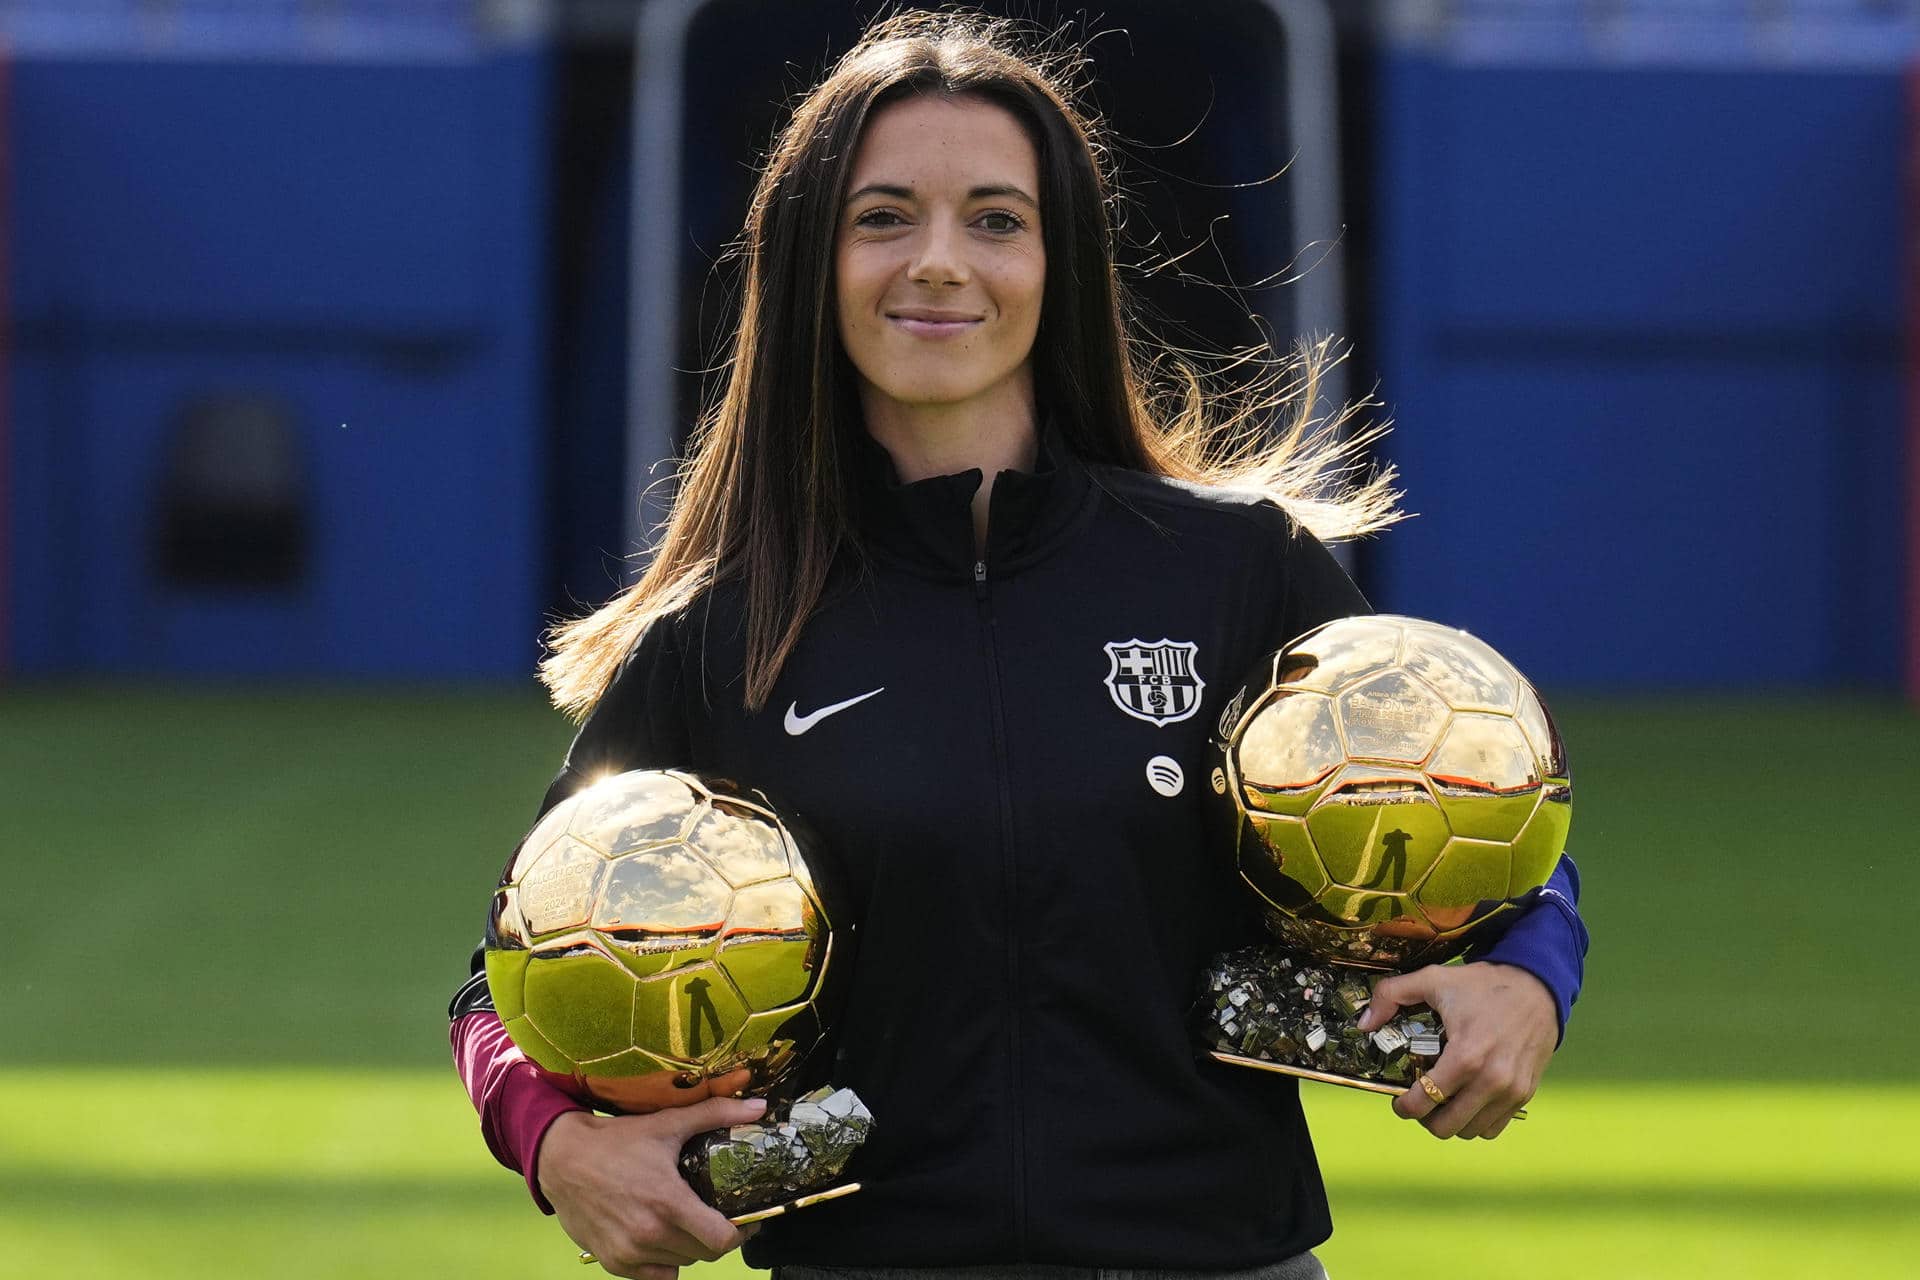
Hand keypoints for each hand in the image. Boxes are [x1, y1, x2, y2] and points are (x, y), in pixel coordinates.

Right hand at [536, 1084, 763, 1278]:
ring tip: (689, 1222)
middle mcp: (649, 1234)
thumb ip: (717, 1113)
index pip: (721, 1240)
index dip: (741, 1231)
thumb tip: (760, 1107)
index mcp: (667, 1202)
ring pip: (681, 1264)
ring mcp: (629, 1253)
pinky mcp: (613, 1262)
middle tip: (720, 1216)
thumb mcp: (668, 1123)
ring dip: (691, 1248)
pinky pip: (655, 1276)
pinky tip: (663, 1237)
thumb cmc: (616, 1141)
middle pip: (705, 1254)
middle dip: (718, 1237)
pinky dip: (664, 1262)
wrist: (561, 1159)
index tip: (745, 1218)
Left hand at [1356, 961, 1556, 1140]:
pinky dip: (1477, 1121)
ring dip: (1451, 1121)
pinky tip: (1467, 1100)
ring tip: (1442, 1101)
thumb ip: (1391, 995)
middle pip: (1447, 1127)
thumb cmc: (1484, 985)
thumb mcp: (1433, 979)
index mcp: (1466, 1056)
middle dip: (1425, 1118)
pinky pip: (1495, 1127)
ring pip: (1471, 1131)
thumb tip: (1364, 1024)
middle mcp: (1491, 1080)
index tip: (1399, 1101)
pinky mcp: (1525, 1094)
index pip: (1425, 1103)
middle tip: (1419, 1101)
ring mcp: (1511, 1091)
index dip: (1404, 1107)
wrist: (1538, 985)